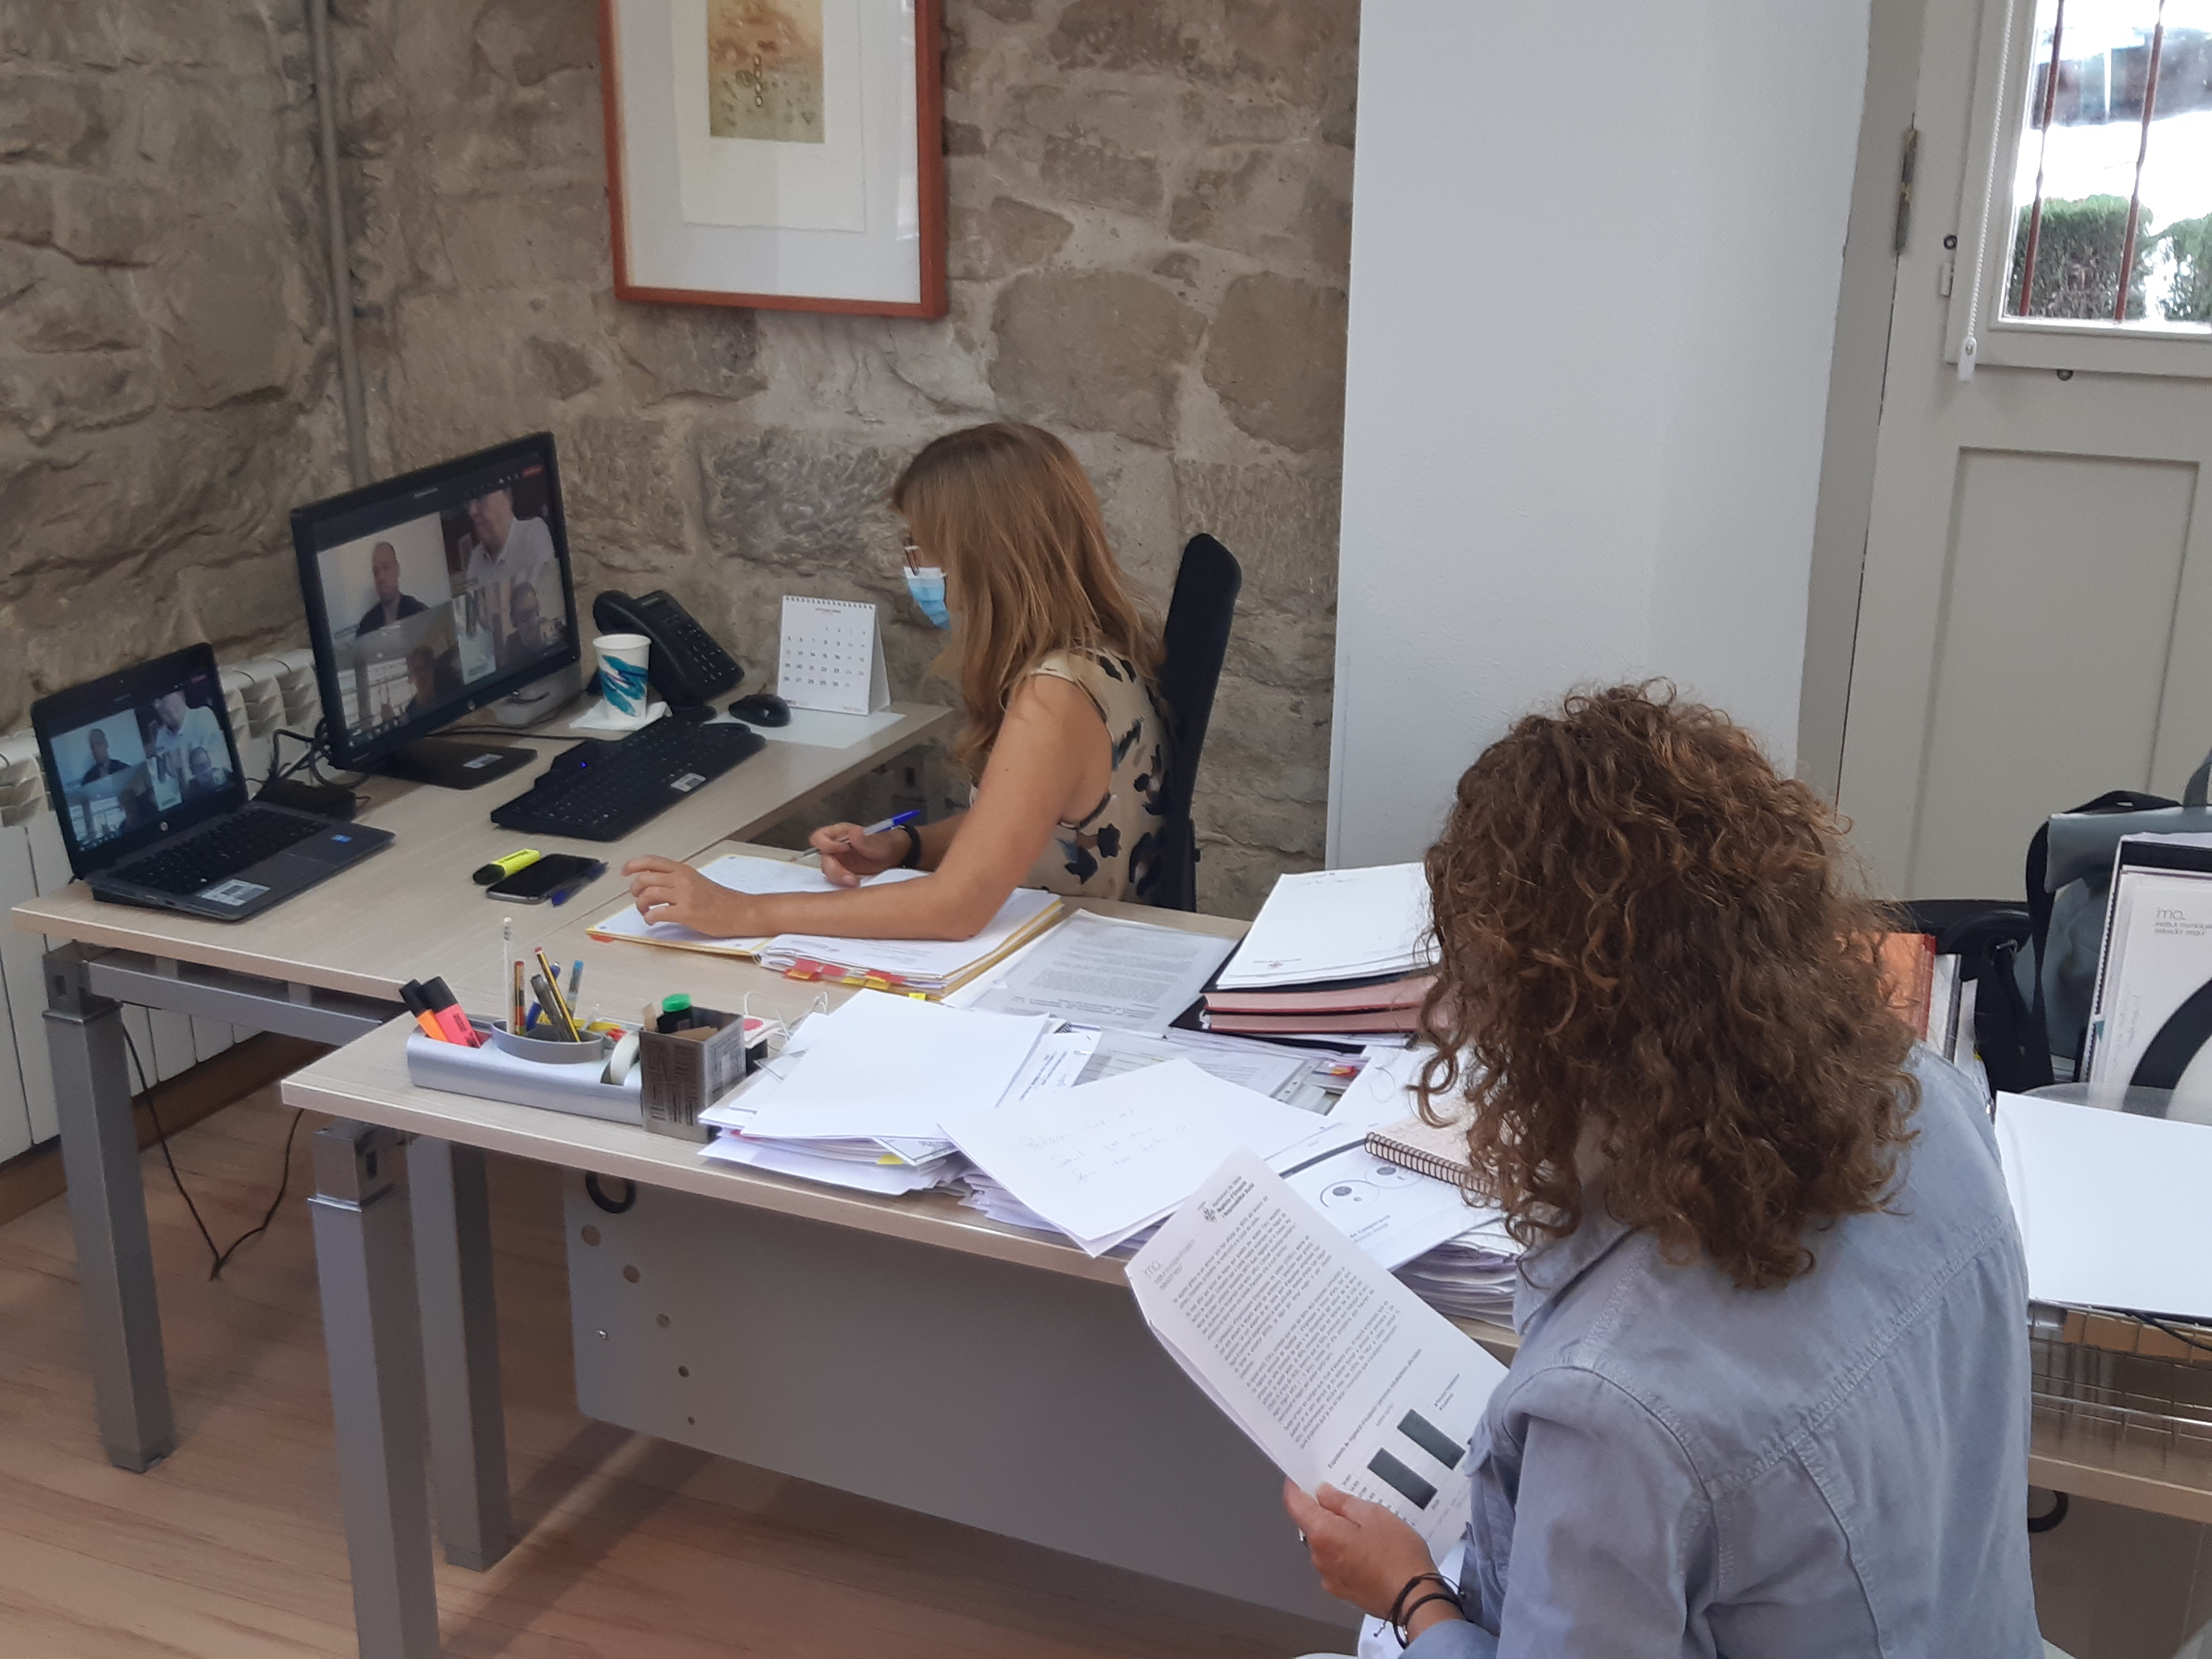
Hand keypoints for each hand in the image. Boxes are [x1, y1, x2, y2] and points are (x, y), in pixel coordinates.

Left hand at [622, 856, 752, 933]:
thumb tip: (657, 883)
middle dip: (635, 889)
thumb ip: (678, 879)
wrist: (741, 911)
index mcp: (684, 871)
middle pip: (645, 878)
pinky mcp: (687, 913)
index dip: (633, 865)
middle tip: (637, 897)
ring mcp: (684, 896)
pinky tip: (653, 920)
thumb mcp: (698, 881)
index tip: (625, 871)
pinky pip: (658, 913)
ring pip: (648, 894)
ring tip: (645, 911)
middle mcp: (682, 880)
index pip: (652, 861)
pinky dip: (650, 918)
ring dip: (641, 905)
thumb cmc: (722, 900)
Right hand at [809, 822, 905, 887]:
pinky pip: (835, 880)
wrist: (892, 857)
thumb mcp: (876, 842)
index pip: (819, 837)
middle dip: (835, 870)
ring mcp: (837, 862)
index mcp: (839, 834)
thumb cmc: (882, 845)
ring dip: (839, 879)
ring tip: (855, 882)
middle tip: (851, 877)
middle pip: (823, 859)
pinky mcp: (841, 874)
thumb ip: (864, 839)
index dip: (827, 845)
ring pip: (828, 872)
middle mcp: (835, 848)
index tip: (844, 849)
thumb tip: (854, 831)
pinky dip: (843, 884)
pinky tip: (854, 884)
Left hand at [1282, 1480, 1459, 1632]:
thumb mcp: (1373, 1514)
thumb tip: (1324, 1494)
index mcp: (1323, 1534)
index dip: (1296, 1488)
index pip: (1295, 1504)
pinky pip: (1337, 1563)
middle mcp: (1320, 1557)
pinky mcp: (1342, 1590)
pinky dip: (1346, 1554)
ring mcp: (1330, 1577)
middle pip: (1312, 1525)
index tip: (1300, 1479)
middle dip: (1325, 1512)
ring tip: (1369, 1531)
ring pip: (1326, 1545)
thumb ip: (1342, 1502)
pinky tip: (1370, 1552)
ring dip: (1338, 1535)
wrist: (1414, 1599)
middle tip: (1350, 1503)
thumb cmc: (1398, 1557)